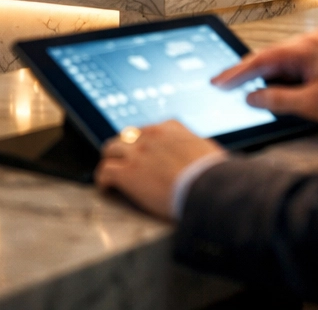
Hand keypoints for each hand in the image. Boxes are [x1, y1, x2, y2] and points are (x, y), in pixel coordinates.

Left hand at [94, 121, 221, 219]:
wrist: (206, 187)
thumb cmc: (213, 174)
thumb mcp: (208, 151)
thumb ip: (196, 149)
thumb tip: (202, 157)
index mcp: (170, 128)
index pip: (149, 129)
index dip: (144, 142)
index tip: (145, 151)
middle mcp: (151, 135)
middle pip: (126, 136)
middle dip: (124, 148)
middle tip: (125, 162)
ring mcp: (137, 152)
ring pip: (111, 149)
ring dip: (111, 160)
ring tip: (111, 172)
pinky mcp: (127, 172)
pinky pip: (105, 171)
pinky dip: (103, 180)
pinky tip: (106, 188)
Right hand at [212, 30, 317, 128]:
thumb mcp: (312, 104)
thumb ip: (278, 99)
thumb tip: (253, 97)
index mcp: (304, 49)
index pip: (261, 60)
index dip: (236, 72)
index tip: (218, 81)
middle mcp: (310, 42)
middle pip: (270, 56)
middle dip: (248, 73)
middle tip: (225, 84)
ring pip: (283, 60)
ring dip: (267, 75)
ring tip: (247, 90)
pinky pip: (296, 62)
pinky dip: (283, 74)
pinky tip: (277, 86)